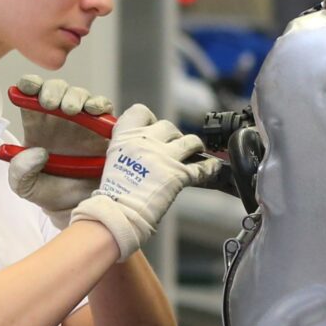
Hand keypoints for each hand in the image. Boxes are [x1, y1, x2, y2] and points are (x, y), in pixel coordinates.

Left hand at [6, 75, 115, 222]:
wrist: (79, 207)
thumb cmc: (51, 192)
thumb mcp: (25, 187)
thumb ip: (19, 171)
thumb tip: (36, 151)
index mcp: (37, 124)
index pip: (30, 95)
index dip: (29, 85)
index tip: (26, 88)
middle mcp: (60, 118)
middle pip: (57, 89)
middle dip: (53, 89)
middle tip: (50, 103)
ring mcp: (84, 122)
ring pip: (81, 95)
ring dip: (76, 96)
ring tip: (71, 110)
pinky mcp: (104, 129)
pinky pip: (104, 109)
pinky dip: (100, 104)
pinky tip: (94, 111)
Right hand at [70, 106, 222, 260]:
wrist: (119, 214)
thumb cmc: (113, 195)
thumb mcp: (113, 162)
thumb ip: (127, 150)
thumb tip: (139, 150)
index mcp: (125, 137)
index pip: (140, 111)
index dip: (149, 119)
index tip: (151, 128)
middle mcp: (146, 142)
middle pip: (168, 126)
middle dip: (172, 136)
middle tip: (172, 148)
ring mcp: (164, 157)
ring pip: (190, 141)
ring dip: (194, 146)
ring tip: (194, 153)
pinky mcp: (179, 174)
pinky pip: (202, 167)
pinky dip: (210, 168)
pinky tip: (212, 168)